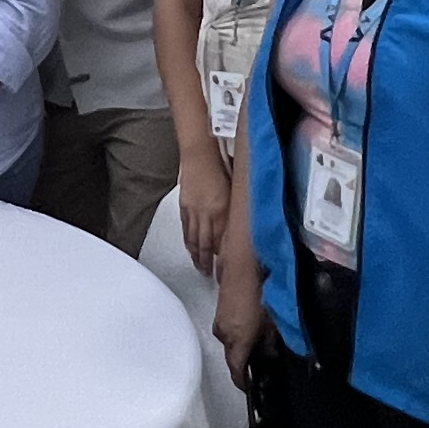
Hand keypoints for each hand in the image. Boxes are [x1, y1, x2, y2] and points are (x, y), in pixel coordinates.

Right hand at [175, 138, 229, 274]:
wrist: (199, 154)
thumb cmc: (220, 165)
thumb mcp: (236, 190)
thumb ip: (238, 210)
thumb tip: (244, 223)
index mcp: (223, 211)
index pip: (223, 242)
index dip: (224, 259)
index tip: (226, 269)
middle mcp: (208, 214)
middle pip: (206, 245)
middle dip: (208, 262)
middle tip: (210, 274)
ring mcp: (194, 211)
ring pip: (194, 239)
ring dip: (197, 255)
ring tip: (200, 266)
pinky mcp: (185, 206)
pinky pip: (186, 228)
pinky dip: (188, 240)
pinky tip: (190, 246)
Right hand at [210, 242, 267, 388]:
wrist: (244, 262)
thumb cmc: (260, 291)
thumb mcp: (272, 320)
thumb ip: (270, 342)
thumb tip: (269, 353)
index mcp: (236, 341)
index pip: (237, 371)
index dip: (245, 383)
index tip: (253, 387)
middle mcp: (224, 334)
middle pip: (233, 356)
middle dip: (246, 360)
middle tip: (263, 360)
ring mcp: (220, 319)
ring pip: (231, 340)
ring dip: (243, 343)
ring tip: (260, 340)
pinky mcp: (221, 307)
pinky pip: (230, 327)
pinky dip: (240, 330)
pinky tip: (253, 322)